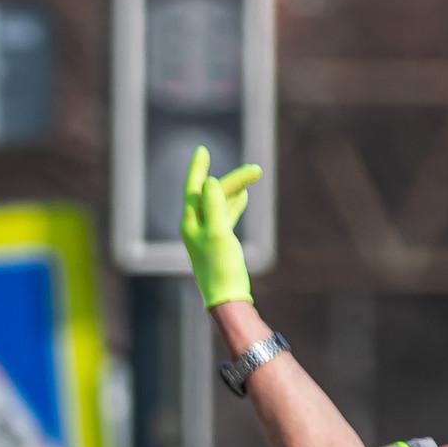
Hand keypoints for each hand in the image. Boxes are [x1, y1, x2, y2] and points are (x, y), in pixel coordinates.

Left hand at [179, 146, 262, 310]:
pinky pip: (226, 216)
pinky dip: (234, 204)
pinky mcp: (220, 242)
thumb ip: (214, 206)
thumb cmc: (220, 268)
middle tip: (256, 171)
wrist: (227, 297)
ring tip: (252, 175)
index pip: (194, 189)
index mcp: (191, 223)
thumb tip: (211, 182)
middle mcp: (196, 226)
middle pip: (212, 194)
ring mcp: (208, 234)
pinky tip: (243, 196)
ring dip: (235, 190)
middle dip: (233, 181)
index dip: (198, 169)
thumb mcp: (218, 233)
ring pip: (220, 203)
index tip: (202, 150)